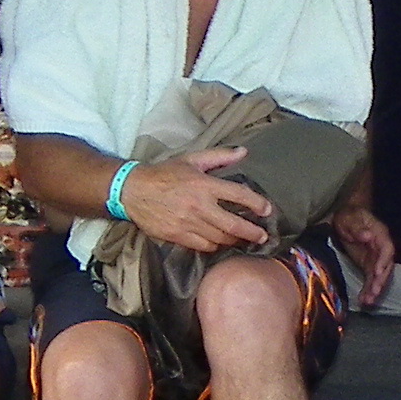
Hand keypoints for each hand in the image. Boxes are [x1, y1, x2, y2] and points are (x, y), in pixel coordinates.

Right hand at [124, 147, 274, 253]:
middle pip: (233, 225)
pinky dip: (215, 246)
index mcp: (204, 184)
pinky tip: (220, 243)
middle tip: (262, 237)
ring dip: (234, 241)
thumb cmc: (164, 173)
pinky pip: (204, 246)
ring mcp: (188, 223)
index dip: (257, 204)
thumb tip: (244, 152)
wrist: (132, 191)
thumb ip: (219, 156)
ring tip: (243, 240)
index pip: (238, 195)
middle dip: (252, 233)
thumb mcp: (192, 159)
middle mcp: (198, 206)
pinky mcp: (178, 236)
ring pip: (220, 239)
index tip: (267, 209)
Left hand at [328, 201, 395, 300]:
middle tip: (374, 292)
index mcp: (380, 234)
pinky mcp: (369, 266)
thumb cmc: (350, 216)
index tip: (377, 272)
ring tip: (369, 301)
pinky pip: (370, 280)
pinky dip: (368, 290)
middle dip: (380, 280)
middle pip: (386, 266)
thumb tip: (368, 236)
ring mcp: (376, 258)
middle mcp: (382, 248)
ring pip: (379, 276)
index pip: (386, 249)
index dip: (383, 261)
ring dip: (375, 289)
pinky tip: (364, 300)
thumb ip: (358, 227)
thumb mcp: (350, 218)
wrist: (348, 218)